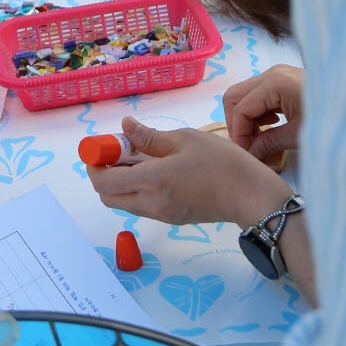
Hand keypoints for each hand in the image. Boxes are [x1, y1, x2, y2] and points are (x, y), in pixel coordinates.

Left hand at [84, 112, 291, 228]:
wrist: (251, 195)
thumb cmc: (222, 163)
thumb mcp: (184, 140)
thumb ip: (149, 137)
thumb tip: (124, 127)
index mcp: (151, 182)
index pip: (104, 182)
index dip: (94, 166)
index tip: (100, 149)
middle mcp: (151, 203)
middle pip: (108, 197)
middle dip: (103, 176)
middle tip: (116, 154)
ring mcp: (161, 215)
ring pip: (124, 203)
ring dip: (120, 183)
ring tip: (139, 159)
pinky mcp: (172, 219)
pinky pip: (142, 206)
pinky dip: (137, 190)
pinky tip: (155, 171)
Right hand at [224, 64, 303, 165]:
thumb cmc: (331, 119)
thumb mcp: (298, 135)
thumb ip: (268, 142)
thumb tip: (249, 154)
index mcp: (274, 83)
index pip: (240, 108)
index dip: (238, 133)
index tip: (245, 153)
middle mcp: (271, 73)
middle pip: (235, 95)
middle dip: (237, 121)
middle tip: (247, 144)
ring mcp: (277, 73)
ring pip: (245, 94)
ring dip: (246, 116)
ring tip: (259, 138)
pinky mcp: (284, 79)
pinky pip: (259, 93)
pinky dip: (258, 110)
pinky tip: (271, 125)